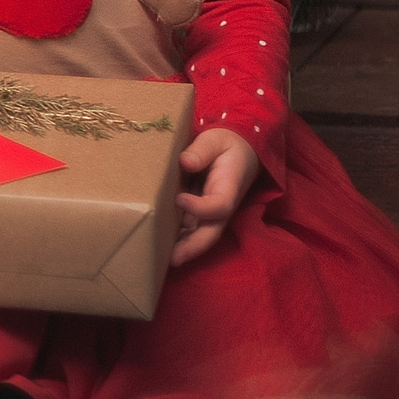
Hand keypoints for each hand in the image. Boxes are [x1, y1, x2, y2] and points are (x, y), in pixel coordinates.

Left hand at [171, 126, 258, 266]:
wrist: (239, 149)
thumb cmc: (225, 143)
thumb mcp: (216, 139)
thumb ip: (202, 150)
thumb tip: (185, 161)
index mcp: (229, 187)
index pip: (219, 206)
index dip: (201, 207)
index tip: (179, 199)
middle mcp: (222, 205)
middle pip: (211, 232)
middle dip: (193, 247)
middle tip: (172, 259)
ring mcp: (213, 212)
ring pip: (201, 235)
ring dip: (183, 248)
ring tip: (159, 258)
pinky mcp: (202, 212)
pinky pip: (192, 228)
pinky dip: (178, 238)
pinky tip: (159, 244)